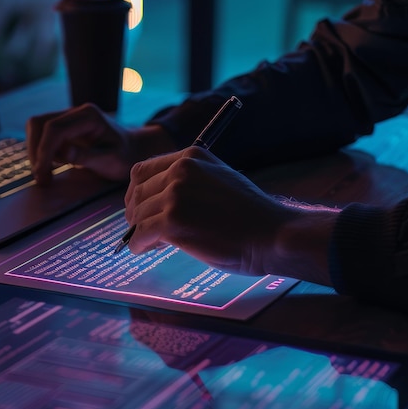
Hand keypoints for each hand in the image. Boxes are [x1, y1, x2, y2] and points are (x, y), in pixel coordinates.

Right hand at [27, 103, 166, 184]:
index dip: (44, 151)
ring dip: (36, 151)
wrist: (132, 150)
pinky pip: (42, 134)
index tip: (42, 173)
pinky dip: (41, 151)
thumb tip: (64, 152)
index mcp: (89, 116)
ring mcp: (67, 116)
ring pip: (36, 127)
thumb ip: (87, 156)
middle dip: (36, 151)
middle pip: (39, 123)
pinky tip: (51, 167)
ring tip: (45, 176)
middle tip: (41, 178)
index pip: (55, 128)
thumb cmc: (124, 156)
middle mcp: (75, 111)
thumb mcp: (110, 160)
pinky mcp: (63, 126)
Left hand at [123, 146, 338, 283]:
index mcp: (191, 157)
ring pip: (137, 215)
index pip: (143, 170)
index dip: (137, 192)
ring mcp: (175, 196)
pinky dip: (138, 245)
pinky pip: (140, 234)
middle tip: (142, 230)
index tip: (140, 208)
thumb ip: (189, 182)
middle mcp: (180, 171)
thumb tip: (156, 199)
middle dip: (135, 213)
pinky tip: (146, 250)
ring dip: (139, 232)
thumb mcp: (218, 181)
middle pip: (136, 192)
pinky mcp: (173, 222)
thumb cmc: (250, 215)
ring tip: (151, 244)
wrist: (272, 234)